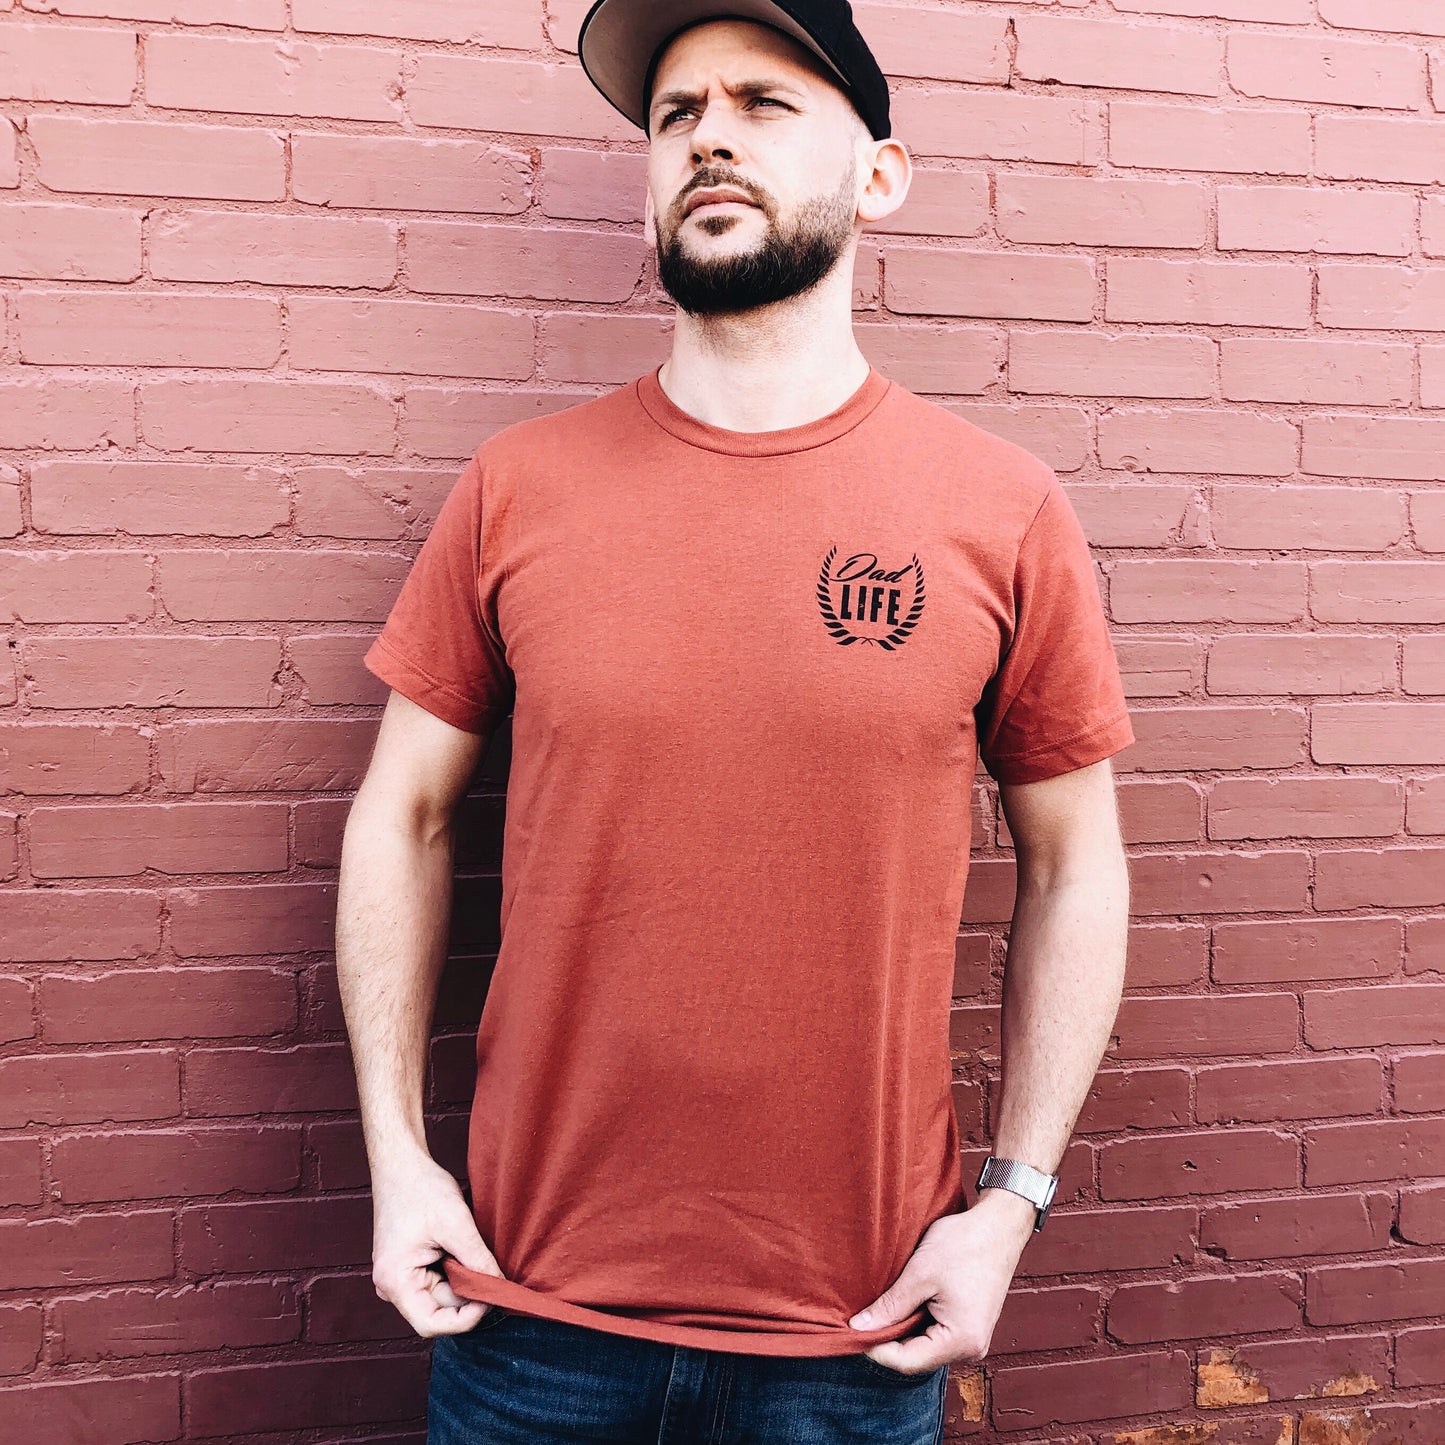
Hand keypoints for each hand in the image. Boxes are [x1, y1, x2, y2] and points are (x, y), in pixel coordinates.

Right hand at [370, 1150, 504, 1337]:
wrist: (400, 1163)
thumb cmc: (420, 1188)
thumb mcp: (456, 1224)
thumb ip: (478, 1259)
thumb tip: (500, 1286)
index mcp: (395, 1281)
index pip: (431, 1324)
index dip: (465, 1319)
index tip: (491, 1298)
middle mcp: (391, 1286)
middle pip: (438, 1309)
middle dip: (468, 1295)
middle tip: (494, 1273)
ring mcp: (398, 1277)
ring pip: (440, 1295)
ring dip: (462, 1280)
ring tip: (474, 1252)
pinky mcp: (408, 1266)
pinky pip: (435, 1280)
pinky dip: (455, 1270)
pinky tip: (463, 1249)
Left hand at [846, 1190, 1036, 1374]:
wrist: (999, 1225)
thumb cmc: (964, 1244)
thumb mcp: (920, 1273)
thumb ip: (890, 1305)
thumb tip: (859, 1327)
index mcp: (961, 1341)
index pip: (907, 1362)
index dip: (875, 1349)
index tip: (851, 1331)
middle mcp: (971, 1348)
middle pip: (917, 1357)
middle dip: (887, 1339)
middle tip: (861, 1318)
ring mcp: (973, 1338)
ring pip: (925, 1345)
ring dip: (902, 1329)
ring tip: (882, 1306)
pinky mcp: (970, 1325)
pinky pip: (937, 1334)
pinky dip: (917, 1321)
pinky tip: (904, 1302)